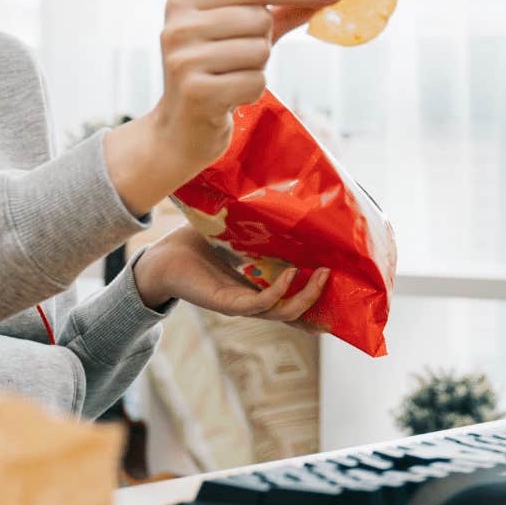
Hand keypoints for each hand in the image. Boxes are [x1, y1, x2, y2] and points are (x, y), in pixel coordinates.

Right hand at [104, 0, 340, 215]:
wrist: (178, 133)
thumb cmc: (214, 78)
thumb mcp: (238, 39)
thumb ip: (277, 15)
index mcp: (184, 3)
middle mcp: (178, 27)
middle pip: (259, 19)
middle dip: (263, 43)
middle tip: (235, 63)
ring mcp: (183, 60)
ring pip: (260, 51)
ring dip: (256, 70)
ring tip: (228, 81)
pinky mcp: (196, 92)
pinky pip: (255, 82)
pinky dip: (251, 92)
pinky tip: (227, 100)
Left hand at [132, 226, 330, 331]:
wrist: (161, 258)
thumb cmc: (197, 242)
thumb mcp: (236, 230)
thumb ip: (258, 220)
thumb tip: (282, 192)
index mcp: (259, 285)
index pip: (294, 297)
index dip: (318, 298)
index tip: (344, 286)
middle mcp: (254, 299)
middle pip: (296, 311)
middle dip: (320, 298)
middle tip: (337, 275)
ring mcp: (242, 304)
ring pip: (283, 312)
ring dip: (306, 296)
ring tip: (323, 275)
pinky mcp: (227, 303)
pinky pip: (260, 304)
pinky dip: (278, 292)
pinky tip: (291, 274)